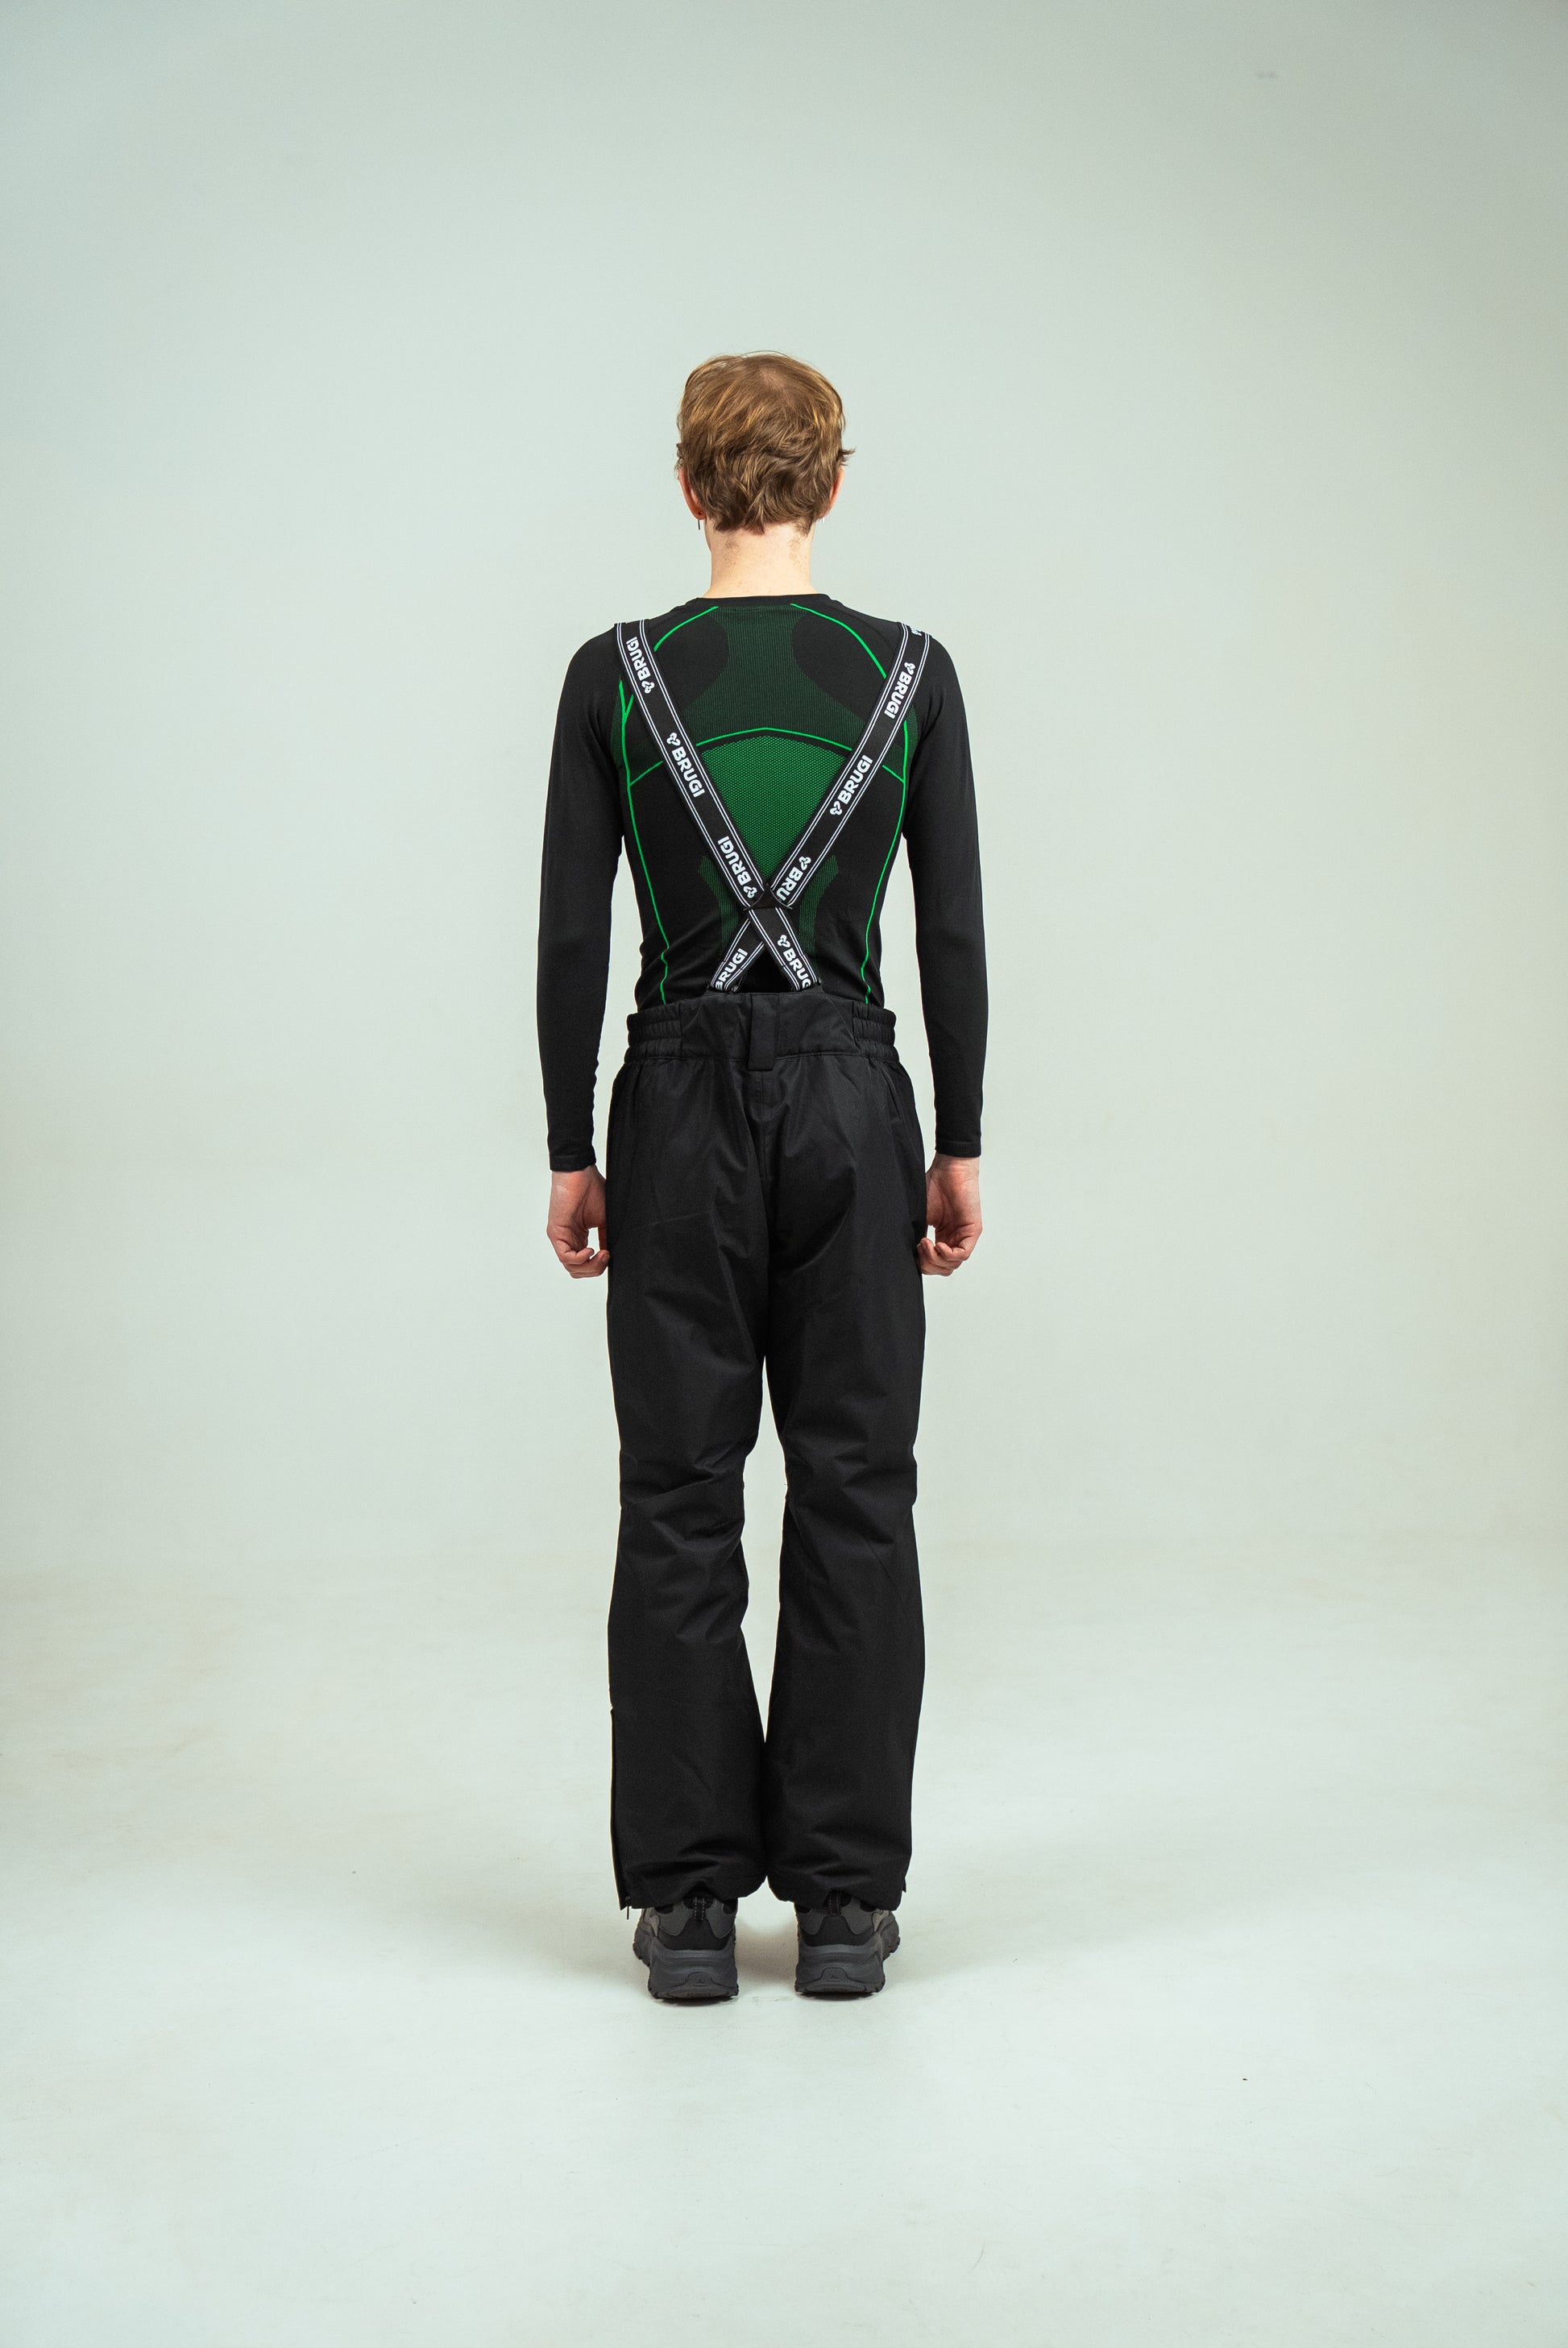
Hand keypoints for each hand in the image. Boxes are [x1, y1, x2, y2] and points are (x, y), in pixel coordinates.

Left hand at [547, 1165, 608, 1277]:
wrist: (580, 1172)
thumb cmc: (592, 1189)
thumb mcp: (604, 1220)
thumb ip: (606, 1238)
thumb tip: (613, 1256)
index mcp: (578, 1238)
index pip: (584, 1266)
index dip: (599, 1266)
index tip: (610, 1255)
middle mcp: (568, 1240)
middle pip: (577, 1271)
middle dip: (595, 1269)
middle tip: (607, 1256)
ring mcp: (560, 1238)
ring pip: (571, 1267)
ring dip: (590, 1265)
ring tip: (601, 1253)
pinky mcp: (555, 1232)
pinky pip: (565, 1257)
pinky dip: (580, 1259)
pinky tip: (591, 1250)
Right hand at [918, 1153, 980, 1276]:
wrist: (948, 1169)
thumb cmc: (934, 1185)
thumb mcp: (920, 1216)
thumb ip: (915, 1235)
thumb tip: (906, 1253)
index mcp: (941, 1237)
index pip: (934, 1264)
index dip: (922, 1263)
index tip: (913, 1248)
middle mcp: (953, 1239)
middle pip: (943, 1269)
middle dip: (928, 1264)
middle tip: (919, 1247)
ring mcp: (964, 1236)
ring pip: (952, 1264)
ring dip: (935, 1258)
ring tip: (925, 1242)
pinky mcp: (973, 1231)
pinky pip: (962, 1255)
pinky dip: (948, 1255)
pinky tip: (938, 1245)